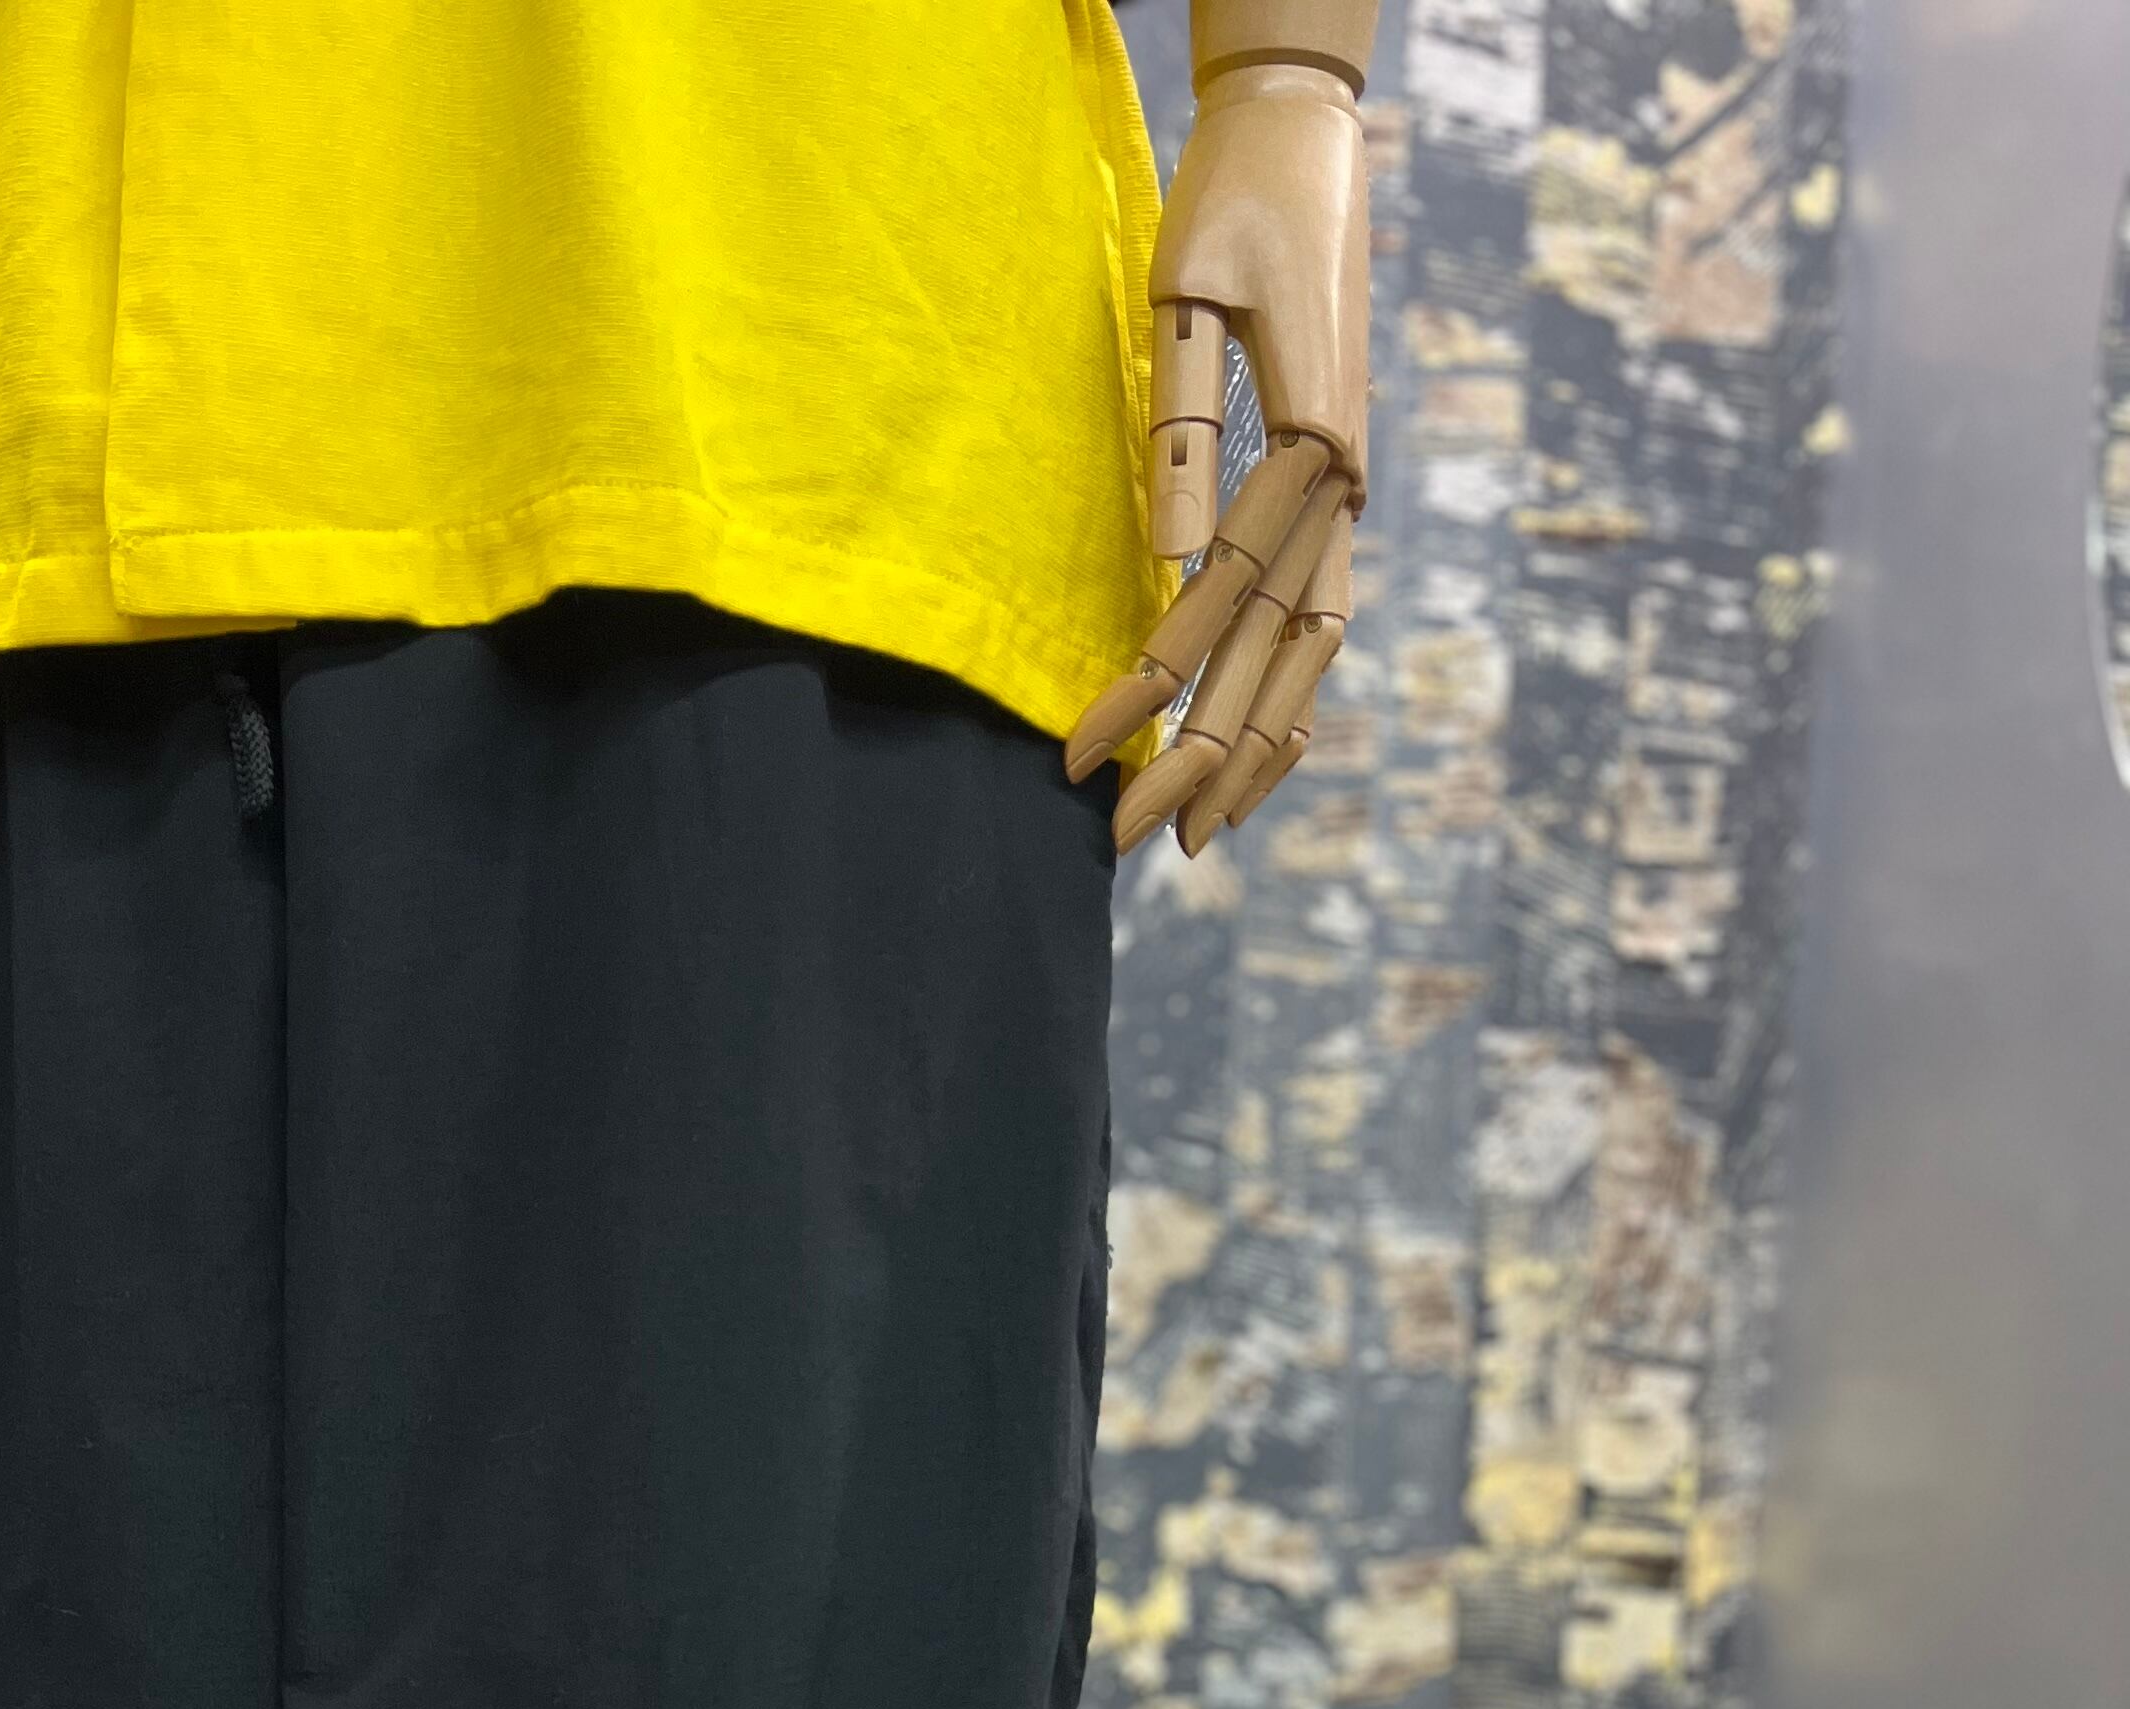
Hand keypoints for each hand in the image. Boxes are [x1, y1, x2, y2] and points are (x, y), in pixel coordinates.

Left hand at [1065, 58, 1371, 855]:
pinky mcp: (1342, 491)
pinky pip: (1325, 620)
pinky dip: (1294, 697)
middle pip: (1270, 656)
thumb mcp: (1186, 296)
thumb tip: (1167, 558)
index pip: (1213, 599)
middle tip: (1127, 843)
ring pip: (1312, 657)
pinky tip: (1262, 758)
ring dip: (1255, 754)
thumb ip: (1180, 426)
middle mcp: (1346, 485)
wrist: (1307, 140)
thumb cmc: (1234, 205)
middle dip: (1198, 761)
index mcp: (1313, 441)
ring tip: (1197, 837)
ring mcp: (1353, 493)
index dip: (1146, 688)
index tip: (1079, 756)